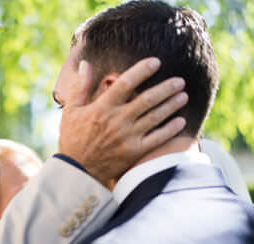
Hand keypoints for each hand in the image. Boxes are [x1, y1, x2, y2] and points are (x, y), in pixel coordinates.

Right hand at [58, 57, 187, 186]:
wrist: (76, 171)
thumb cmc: (72, 139)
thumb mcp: (70, 111)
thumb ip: (80, 87)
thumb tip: (85, 63)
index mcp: (102, 108)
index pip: (126, 83)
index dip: (142, 70)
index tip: (156, 62)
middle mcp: (117, 120)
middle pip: (148, 99)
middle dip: (166, 88)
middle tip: (179, 81)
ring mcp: (128, 137)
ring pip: (156, 116)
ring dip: (172, 105)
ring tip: (183, 95)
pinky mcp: (134, 152)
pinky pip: (157, 138)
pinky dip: (170, 129)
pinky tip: (180, 121)